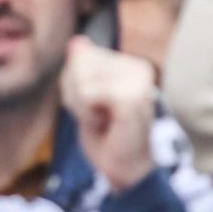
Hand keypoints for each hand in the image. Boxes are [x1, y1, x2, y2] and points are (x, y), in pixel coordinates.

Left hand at [61, 35, 158, 192]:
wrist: (126, 170)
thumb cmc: (107, 135)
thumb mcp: (86, 96)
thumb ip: (82, 68)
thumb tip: (76, 42)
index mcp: (131, 64)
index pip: (80, 54)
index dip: (74, 83)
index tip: (94, 105)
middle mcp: (139, 67)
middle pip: (79, 62)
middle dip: (75, 93)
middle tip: (96, 115)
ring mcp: (138, 81)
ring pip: (81, 78)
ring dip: (82, 106)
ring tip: (102, 120)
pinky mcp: (132, 97)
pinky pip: (88, 92)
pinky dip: (87, 112)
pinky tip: (104, 124)